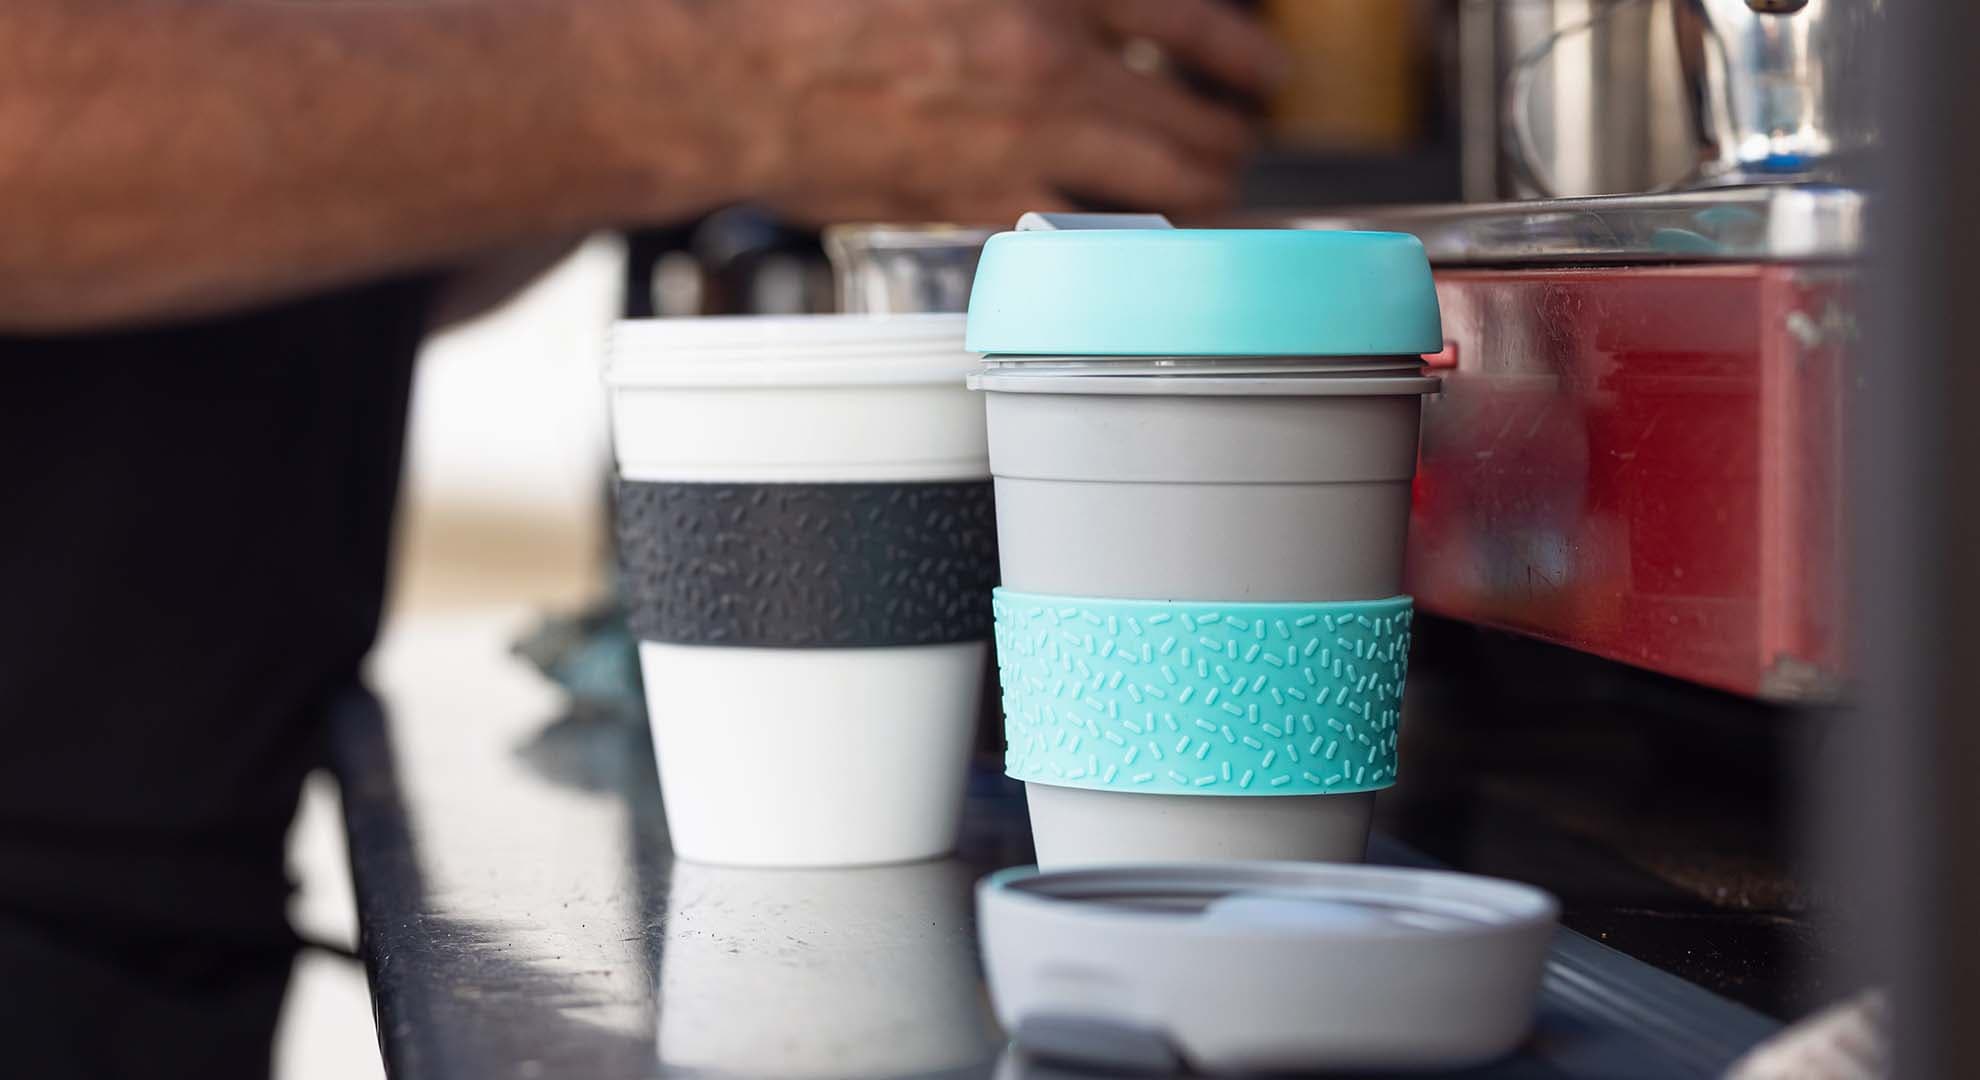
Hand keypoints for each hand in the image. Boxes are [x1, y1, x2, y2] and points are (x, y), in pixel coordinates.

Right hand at [686, 0, 1286, 224]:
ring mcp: (1023, 145)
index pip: (1196, 23)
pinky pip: (1091, 236)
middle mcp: (1054, 66)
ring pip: (1167, 193)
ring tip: (1201, 192)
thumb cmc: (823, 0)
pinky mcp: (983, 206)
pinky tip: (1123, 230)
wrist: (737, 79)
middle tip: (1234, 141)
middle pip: (1200, 124)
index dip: (1246, 55)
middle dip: (1232, 139)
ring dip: (1199, 195)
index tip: (1265, 74)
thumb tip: (1105, 9)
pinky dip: (1122, 237)